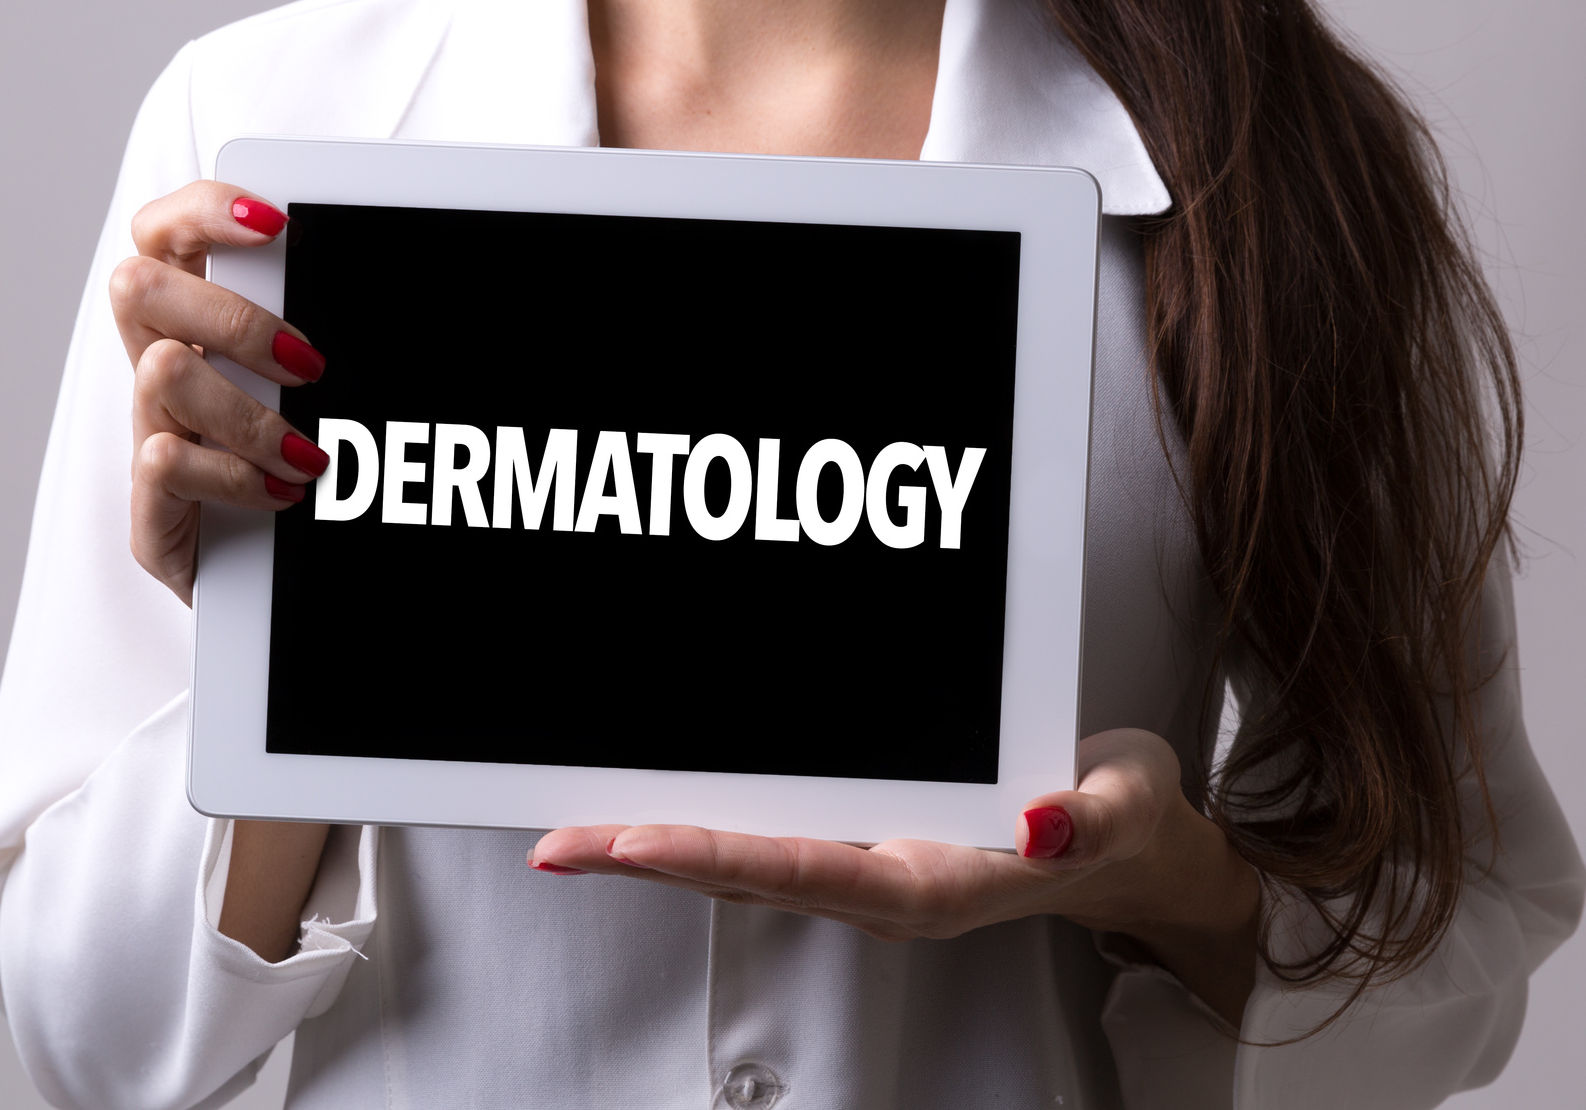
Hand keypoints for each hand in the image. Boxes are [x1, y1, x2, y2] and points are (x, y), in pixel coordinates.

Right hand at [110, 182, 331, 603]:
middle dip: (233, 317)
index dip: (203, 211)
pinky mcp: (150, 511)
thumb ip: (323, 337)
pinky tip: (284, 495)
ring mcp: (150, 436)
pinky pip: (166, 460)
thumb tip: (385, 274)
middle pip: (138, 286)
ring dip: (250, 412)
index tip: (274, 222)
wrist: (292, 588)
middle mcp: (160, 370)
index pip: (162, 233)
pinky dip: (237, 476)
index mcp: (197, 329)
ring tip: (308, 452)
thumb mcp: (325, 396)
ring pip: (162, 372)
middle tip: (306, 365)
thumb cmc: (313, 473)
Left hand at [531, 728, 1259, 1023]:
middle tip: (558, 840)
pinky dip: (704, 825)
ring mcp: (870, 866)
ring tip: (576, 828)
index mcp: (938, 880)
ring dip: (658, 846)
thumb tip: (1040, 822)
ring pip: (745, 857)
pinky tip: (659, 809)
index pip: (807, 866)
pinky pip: (770, 835)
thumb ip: (1087, 819)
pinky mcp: (865, 842)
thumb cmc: (1117, 819)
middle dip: (649, 855)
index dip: (716, 853)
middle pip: (747, 869)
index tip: (636, 839)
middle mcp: (887, 882)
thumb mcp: (1126, 804)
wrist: (1129, 848)